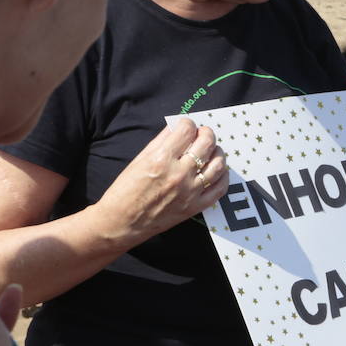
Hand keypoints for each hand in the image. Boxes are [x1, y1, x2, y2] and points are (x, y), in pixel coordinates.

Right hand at [90, 118, 228, 247]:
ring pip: (218, 165)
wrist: (122, 222)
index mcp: (161, 159)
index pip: (186, 130)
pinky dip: (223, 176)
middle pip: (206, 144)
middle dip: (207, 133)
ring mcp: (189, 192)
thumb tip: (177, 127)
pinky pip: (219, 189)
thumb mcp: (139, 160)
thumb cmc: (125, 191)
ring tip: (212, 150)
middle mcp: (178, 174)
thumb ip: (160, 141)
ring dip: (218, 152)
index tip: (187, 125)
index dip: (188, 123)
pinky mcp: (194, 207)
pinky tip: (218, 170)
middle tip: (203, 133)